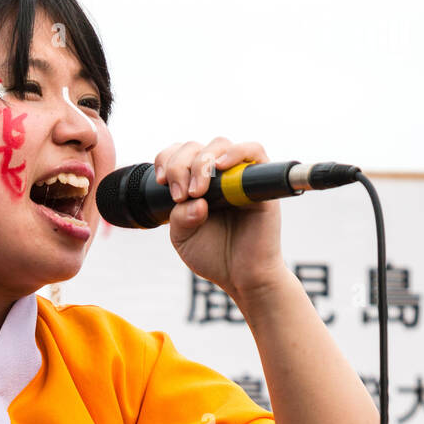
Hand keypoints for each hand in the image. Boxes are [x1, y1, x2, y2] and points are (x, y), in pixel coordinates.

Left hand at [153, 136, 287, 300]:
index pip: (177, 154)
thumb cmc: (215, 256)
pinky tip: (221, 166)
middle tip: (181, 194)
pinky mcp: (261, 183)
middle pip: (195, 147)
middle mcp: (216, 176)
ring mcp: (238, 176)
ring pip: (219, 145)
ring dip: (202, 162)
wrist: (242, 277)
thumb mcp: (183, 238)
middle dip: (180, 165)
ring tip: (197, 190)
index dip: (167, 160)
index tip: (162, 182)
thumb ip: (179, 218)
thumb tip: (194, 201)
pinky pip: (254, 151)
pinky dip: (236, 152)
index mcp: (194, 184)